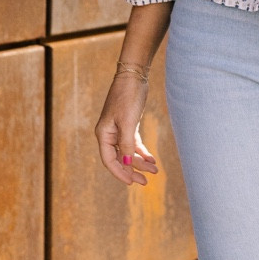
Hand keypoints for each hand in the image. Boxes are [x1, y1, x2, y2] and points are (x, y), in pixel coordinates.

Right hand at [94, 69, 160, 187]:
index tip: (133, 183)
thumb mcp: (128, 122)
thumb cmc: (128, 97)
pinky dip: (142, 151)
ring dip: (140, 161)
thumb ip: (126, 144)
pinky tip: (151, 159)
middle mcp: (109, 134)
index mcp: (103, 134)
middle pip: (119, 159)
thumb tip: (125, 165)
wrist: (134, 76)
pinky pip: (134, 143)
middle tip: (146, 181)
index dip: (120, 173)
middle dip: (133, 170)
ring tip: (155, 170)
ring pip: (128, 152)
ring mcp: (118, 129)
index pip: (109, 161)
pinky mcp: (128, 124)